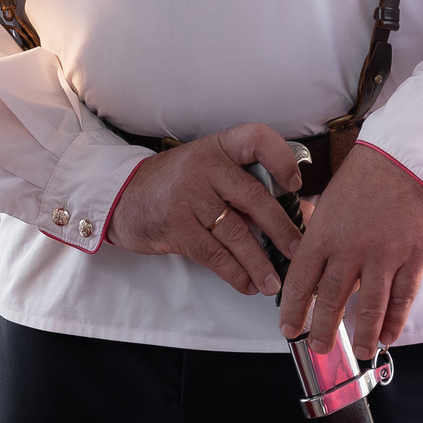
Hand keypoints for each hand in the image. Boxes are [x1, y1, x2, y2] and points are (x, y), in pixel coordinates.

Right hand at [108, 123, 305, 296]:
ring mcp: (190, 196)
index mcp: (220, 146)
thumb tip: (294, 214)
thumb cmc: (177, 183)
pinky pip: (214, 254)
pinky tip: (247, 284)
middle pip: (255, 198)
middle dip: (282, 230)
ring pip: (237, 233)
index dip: (281, 159)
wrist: (123, 196)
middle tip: (299, 252)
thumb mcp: (209, 170)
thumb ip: (245, 185)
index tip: (295, 185)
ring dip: (260, 262)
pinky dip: (235, 272)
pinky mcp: (177, 226)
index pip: (257, 139)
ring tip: (275, 281)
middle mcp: (206, 167)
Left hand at [276, 149, 422, 355]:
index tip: (288, 328)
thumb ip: (321, 234)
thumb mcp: (330, 200)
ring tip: (357, 351)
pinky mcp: (414, 257)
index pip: (302, 279)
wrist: (410, 157)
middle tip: (318, 348)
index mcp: (325, 232)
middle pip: (332, 299)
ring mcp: (385, 254)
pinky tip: (388, 335)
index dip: (294, 308)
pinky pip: (402, 297)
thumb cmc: (368, 176)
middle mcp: (351, 248)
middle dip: (323, 328)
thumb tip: (311, 264)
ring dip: (361, 334)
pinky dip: (395, 320)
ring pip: (370, 305)